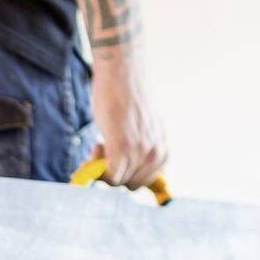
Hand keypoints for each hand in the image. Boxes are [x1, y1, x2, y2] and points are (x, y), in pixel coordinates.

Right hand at [89, 55, 167, 190]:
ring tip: (100, 144)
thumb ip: (140, 152)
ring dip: (102, 167)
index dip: (124, 176)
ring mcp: (140, 153)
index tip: (113, 164)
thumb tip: (124, 173)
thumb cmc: (127, 98)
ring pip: (116, 181)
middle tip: (103, 152)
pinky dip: (96, 167)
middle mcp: (156, 154)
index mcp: (163, 152)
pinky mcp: (122, 148)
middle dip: (113, 174)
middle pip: (129, 185)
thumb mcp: (143, 131)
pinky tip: (96, 145)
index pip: (142, 183)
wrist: (123, 74)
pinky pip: (108, 176)